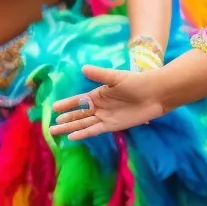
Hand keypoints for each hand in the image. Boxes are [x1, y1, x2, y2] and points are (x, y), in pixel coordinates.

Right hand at [49, 64, 165, 140]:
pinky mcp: (113, 126)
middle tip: (50, 124)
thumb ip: (100, 74)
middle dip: (65, 119)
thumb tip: (83, 68)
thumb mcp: (117, 77)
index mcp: (99, 94)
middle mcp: (100, 106)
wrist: (156, 94)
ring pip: (83, 123)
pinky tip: (72, 137)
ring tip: (54, 131)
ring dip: (70, 127)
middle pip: (79, 114)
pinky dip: (83, 133)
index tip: (53, 108)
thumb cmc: (138, 82)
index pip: (78, 100)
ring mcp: (106, 117)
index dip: (66, 104)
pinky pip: (94, 130)